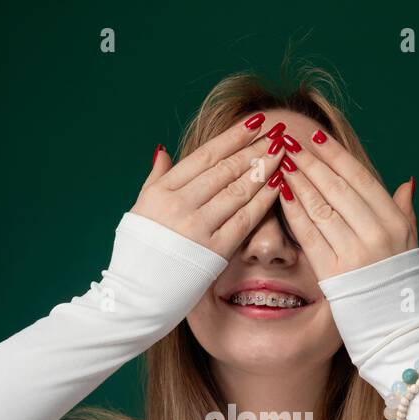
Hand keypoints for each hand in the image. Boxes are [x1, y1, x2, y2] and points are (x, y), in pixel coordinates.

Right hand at [131, 114, 288, 259]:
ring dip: (263, 169)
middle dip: (255, 148)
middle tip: (277, 133)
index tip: (254, 124)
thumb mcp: (139, 209)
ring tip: (282, 153)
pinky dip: (263, 200)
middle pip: (225, 169)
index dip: (233, 138)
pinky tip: (278, 185)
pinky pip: (244, 219)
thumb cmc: (138, 253)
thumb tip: (164, 151)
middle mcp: (178, 205)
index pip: (205, 156)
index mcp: (161, 191)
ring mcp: (196, 227)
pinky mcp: (213, 250)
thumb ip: (156, 178)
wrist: (136, 295)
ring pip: (237, 190)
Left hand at [276, 129, 417, 280]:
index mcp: (394, 222)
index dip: (336, 157)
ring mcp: (354, 254)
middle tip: (289, 143)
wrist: (392, 327)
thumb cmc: (399, 283)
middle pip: (336, 189)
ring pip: (320, 208)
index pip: (360, 179)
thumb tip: (406, 182)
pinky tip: (282, 195)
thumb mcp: (411, 243)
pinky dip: (294, 212)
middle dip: (310, 163)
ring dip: (298, 182)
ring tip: (281, 164)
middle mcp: (376, 235)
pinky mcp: (333, 273)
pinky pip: (309, 235)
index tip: (317, 139)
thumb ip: (405, 210)